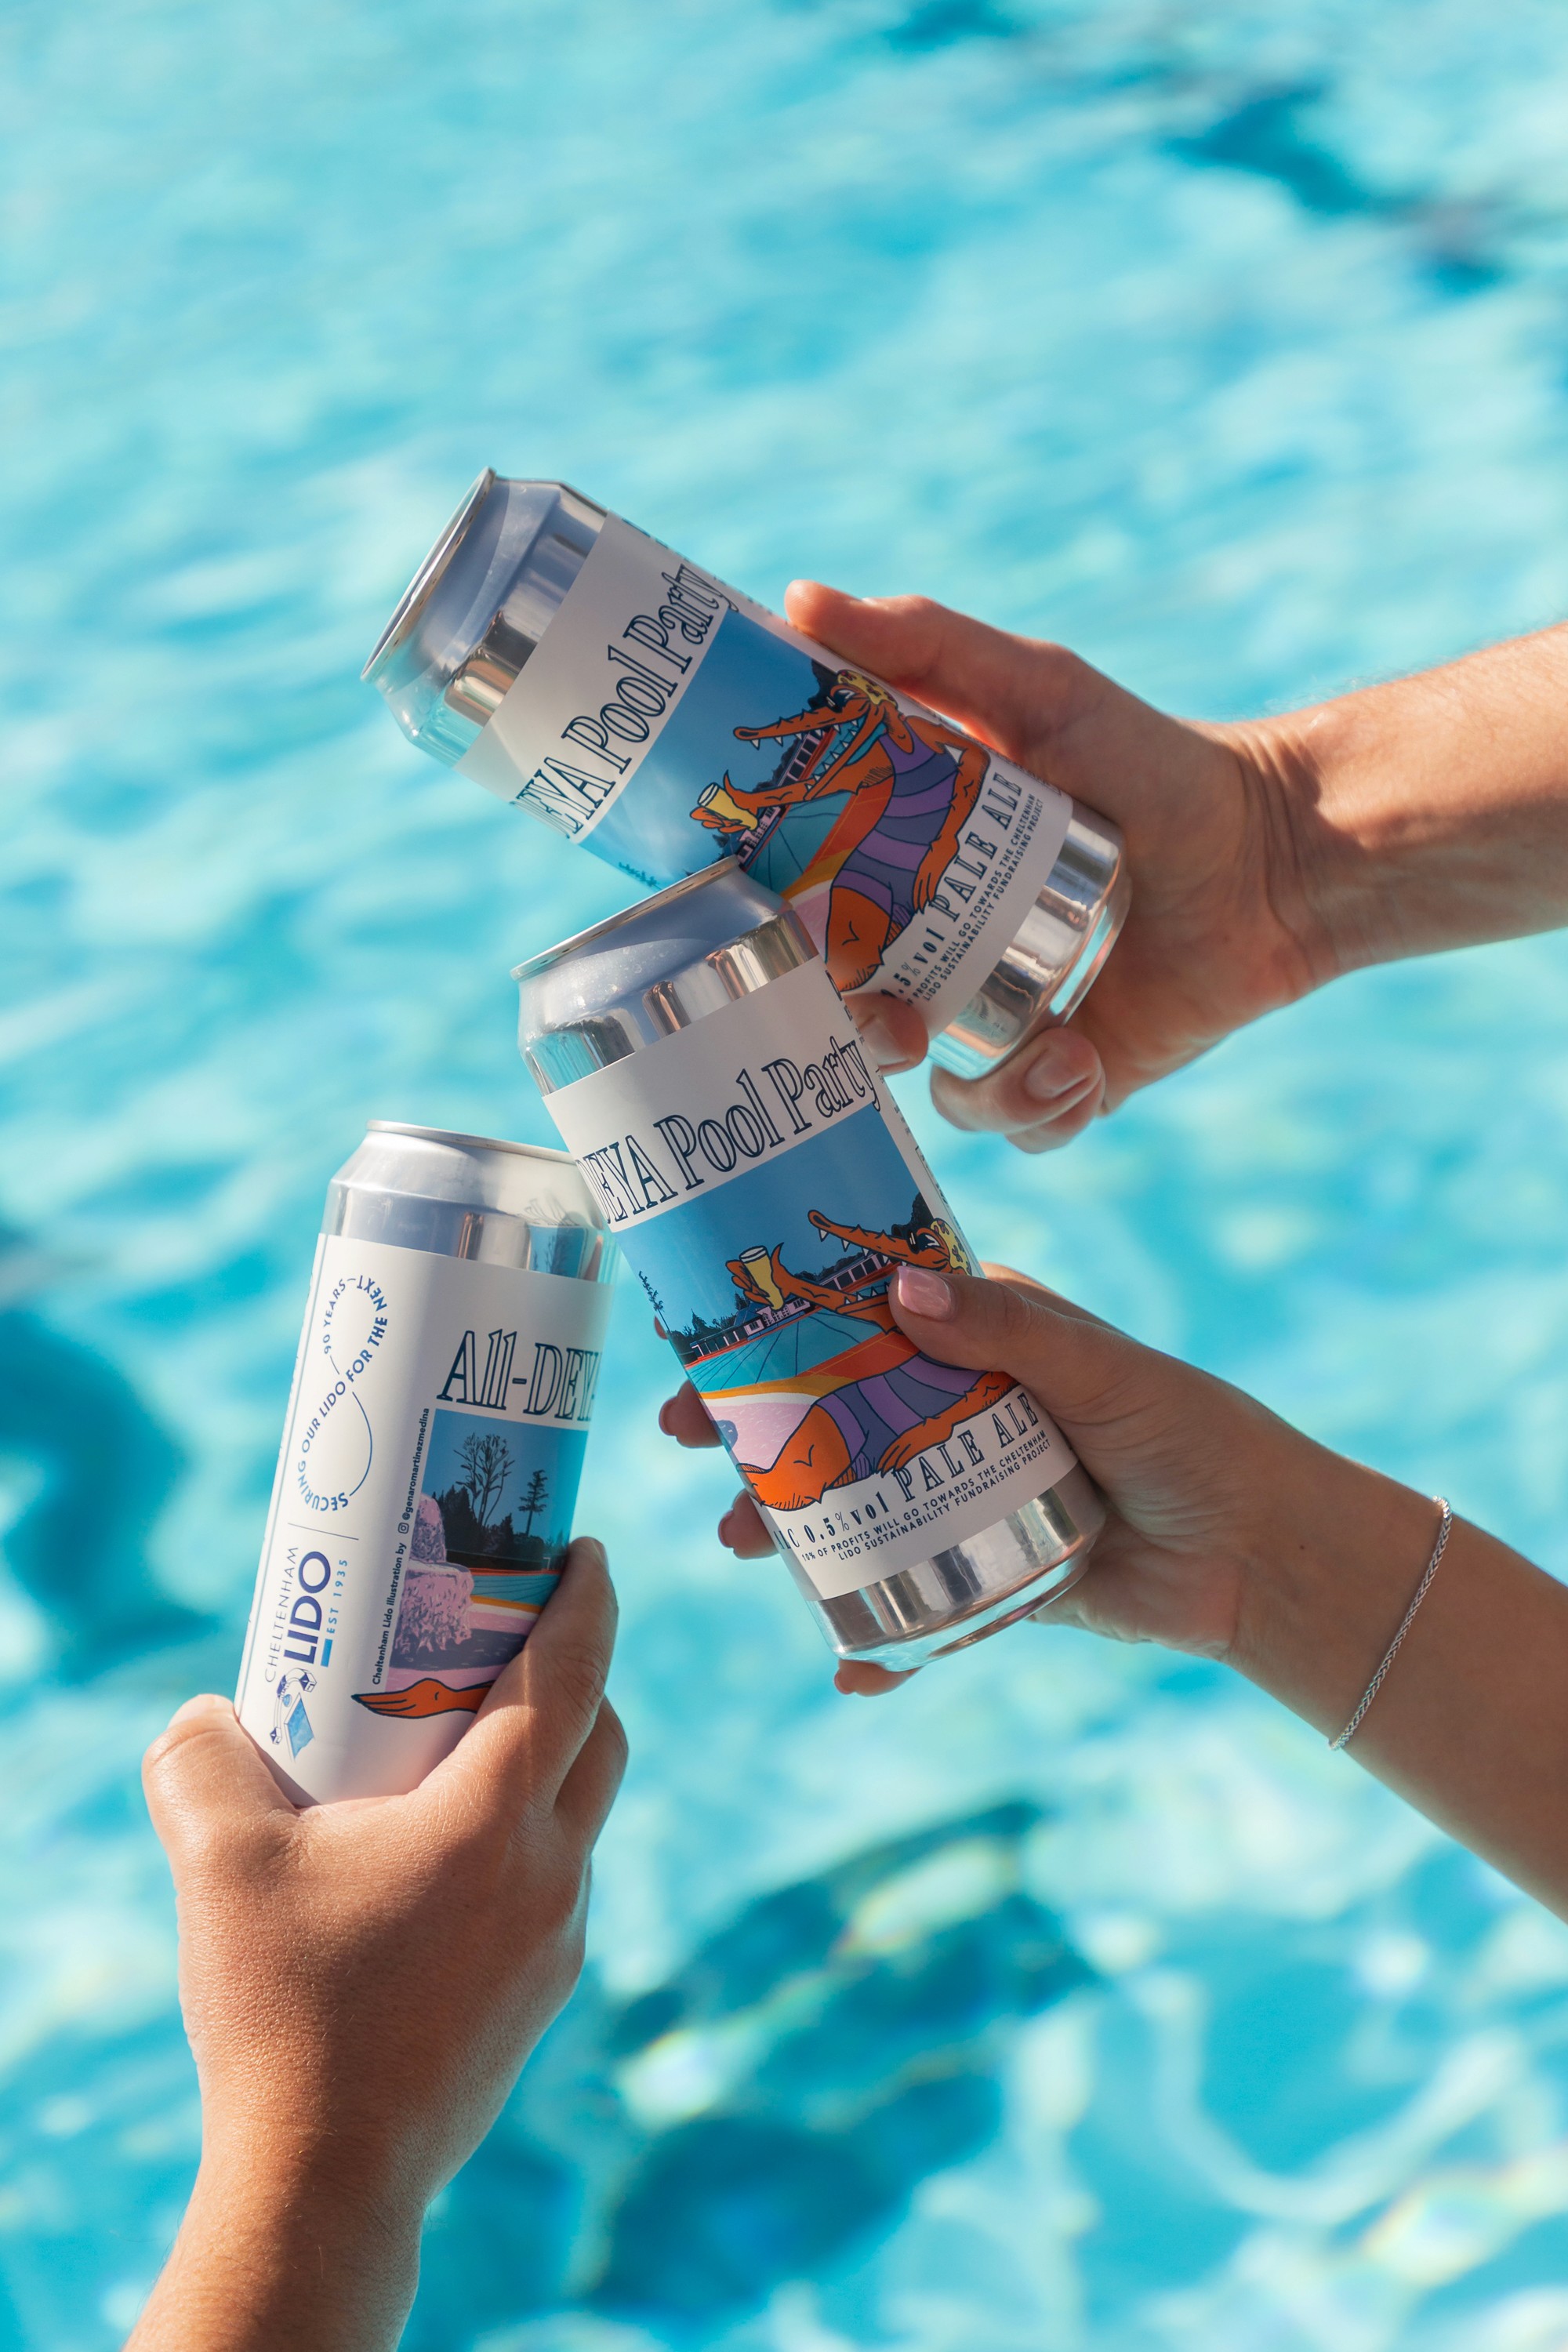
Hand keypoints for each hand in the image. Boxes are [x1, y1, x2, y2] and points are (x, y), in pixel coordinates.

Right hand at [129, 1539, 625, 2351]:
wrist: (326, 2179)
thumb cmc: (283, 2012)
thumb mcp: (220, 1865)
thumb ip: (203, 1763)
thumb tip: (206, 1712)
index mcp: (496, 1820)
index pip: (575, 1672)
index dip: (589, 1596)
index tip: (587, 1547)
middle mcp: (552, 1873)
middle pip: (600, 1736)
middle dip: (577, 1670)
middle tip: (517, 1634)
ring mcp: (558, 1940)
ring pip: (580, 1815)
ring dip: (547, 1763)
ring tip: (465, 1745)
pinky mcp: (542, 1995)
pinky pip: (553, 1885)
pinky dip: (524, 1840)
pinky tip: (443, 1856)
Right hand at [659, 1267, 1431, 1710]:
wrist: (1261, 1553)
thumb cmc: (1191, 1434)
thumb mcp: (1100, 1369)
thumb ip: (1006, 1330)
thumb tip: (899, 1288)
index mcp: (984, 1338)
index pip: (862, 1316)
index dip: (781, 1320)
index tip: (704, 1330)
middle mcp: (962, 1409)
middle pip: (834, 1411)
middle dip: (755, 1427)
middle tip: (692, 1440)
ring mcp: (967, 1493)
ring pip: (856, 1506)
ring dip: (791, 1527)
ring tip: (744, 1543)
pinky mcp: (990, 1573)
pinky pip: (916, 1605)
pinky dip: (880, 1642)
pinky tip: (848, 1666)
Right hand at [786, 580, 1324, 1145]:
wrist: (1278, 851)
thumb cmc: (1152, 760)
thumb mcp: (1038, 690)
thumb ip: (925, 646)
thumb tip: (799, 601)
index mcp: (902, 874)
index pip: (800, 920)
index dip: (769, 944)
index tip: (783, 939)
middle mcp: (939, 957)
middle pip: (847, 1022)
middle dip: (856, 1037)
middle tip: (895, 1022)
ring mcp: (1001, 1022)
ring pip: (933, 1093)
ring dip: (977, 1088)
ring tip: (1051, 1049)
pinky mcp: (1068, 1079)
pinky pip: (1021, 1126)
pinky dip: (1045, 1110)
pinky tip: (1085, 1067)